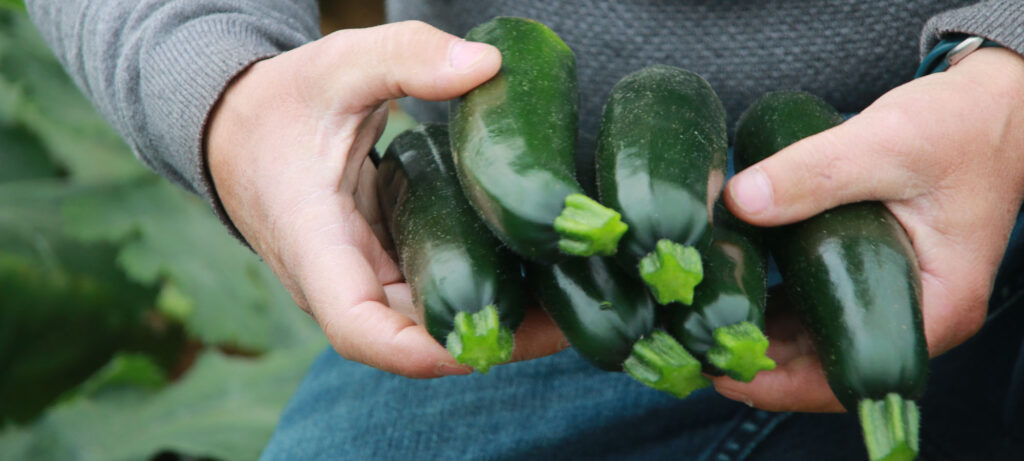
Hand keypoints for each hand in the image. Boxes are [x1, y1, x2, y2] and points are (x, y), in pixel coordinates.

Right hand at [205, 21, 565, 377]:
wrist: (238, 129)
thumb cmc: (280, 103)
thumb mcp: (337, 66)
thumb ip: (404, 57)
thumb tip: (486, 66)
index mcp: (315, 246)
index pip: (358, 328)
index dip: (422, 350)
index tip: (491, 342)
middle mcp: (339, 280)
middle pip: (414, 338)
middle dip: (493, 338)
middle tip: (575, 315)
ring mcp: (363, 278)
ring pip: (429, 322)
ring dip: (497, 321)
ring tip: (573, 301)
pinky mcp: (383, 264)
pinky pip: (434, 291)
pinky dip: (482, 289)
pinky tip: (536, 274)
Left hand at [717, 47, 1023, 410]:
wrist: (993, 105)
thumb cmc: (958, 127)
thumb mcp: (884, 144)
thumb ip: (813, 173)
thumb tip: (739, 201)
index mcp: (937, 304)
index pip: (855, 374)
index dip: (786, 384)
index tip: (726, 373)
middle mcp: (919, 313)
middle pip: (831, 364)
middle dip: (764, 361)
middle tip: (699, 346)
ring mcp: (896, 296)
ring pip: (822, 338)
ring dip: (767, 336)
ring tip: (706, 324)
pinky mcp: (876, 273)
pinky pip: (823, 306)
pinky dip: (780, 307)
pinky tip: (736, 293)